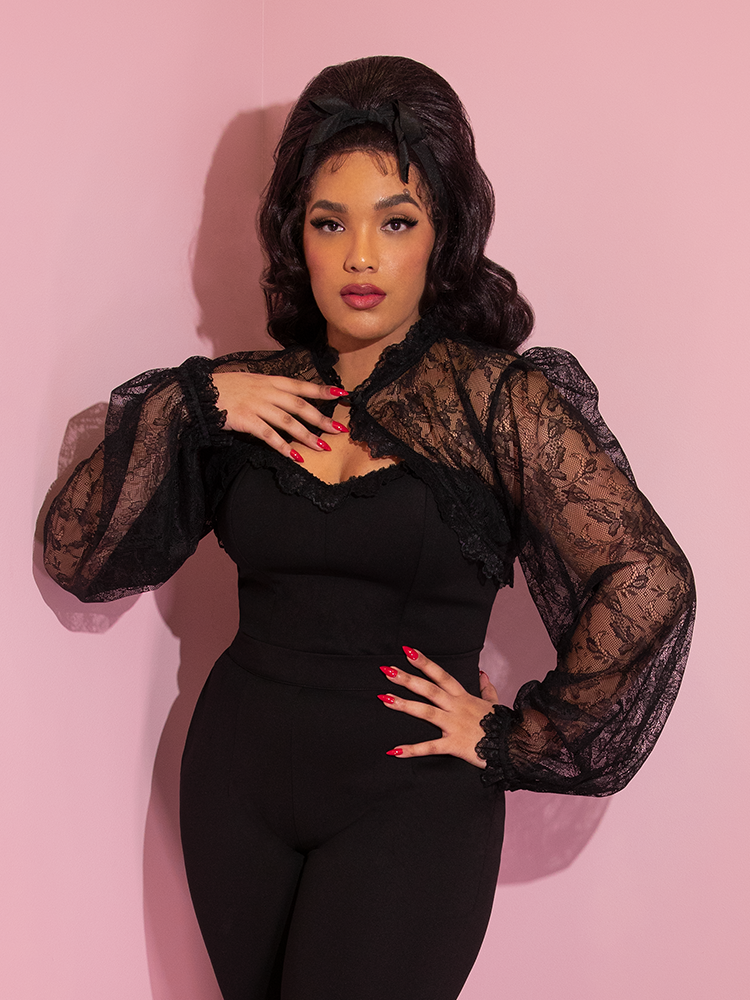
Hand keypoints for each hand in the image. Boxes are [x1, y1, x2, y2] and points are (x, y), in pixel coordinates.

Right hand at [211, 372, 348, 460]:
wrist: (199, 392)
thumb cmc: (225, 388)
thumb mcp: (251, 381)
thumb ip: (270, 389)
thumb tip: (287, 398)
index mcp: (270, 381)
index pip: (301, 385)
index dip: (322, 389)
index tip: (343, 394)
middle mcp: (266, 391)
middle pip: (300, 405)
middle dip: (322, 418)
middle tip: (340, 429)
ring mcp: (256, 405)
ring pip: (288, 422)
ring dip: (307, 436)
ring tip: (323, 448)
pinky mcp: (246, 420)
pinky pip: (268, 435)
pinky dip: (283, 447)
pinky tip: (295, 457)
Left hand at [377, 647, 498, 766]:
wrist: (514, 746)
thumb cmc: (503, 725)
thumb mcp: (494, 703)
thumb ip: (486, 689)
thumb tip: (482, 674)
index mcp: (463, 697)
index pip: (441, 675)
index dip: (424, 663)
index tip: (408, 651)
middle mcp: (456, 707)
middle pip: (429, 689)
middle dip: (407, 679)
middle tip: (386, 670)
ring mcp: (454, 725)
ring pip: (426, 712)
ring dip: (404, 705)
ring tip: (384, 698)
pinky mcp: (454, 745)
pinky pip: (430, 747)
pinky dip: (412, 749)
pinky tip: (393, 750)